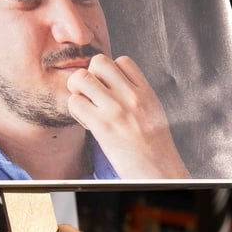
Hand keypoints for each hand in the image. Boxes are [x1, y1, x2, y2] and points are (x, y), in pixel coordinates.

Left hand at [66, 54, 189, 178]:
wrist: (158, 171)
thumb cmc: (153, 146)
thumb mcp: (152, 111)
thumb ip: (134, 94)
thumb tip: (112, 83)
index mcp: (146, 92)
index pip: (122, 60)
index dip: (111, 71)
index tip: (111, 88)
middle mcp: (131, 96)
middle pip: (98, 61)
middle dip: (90, 75)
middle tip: (92, 94)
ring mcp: (115, 109)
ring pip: (80, 78)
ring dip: (78, 91)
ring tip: (87, 107)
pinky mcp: (101, 125)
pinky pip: (74, 103)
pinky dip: (75, 112)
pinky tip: (87, 123)